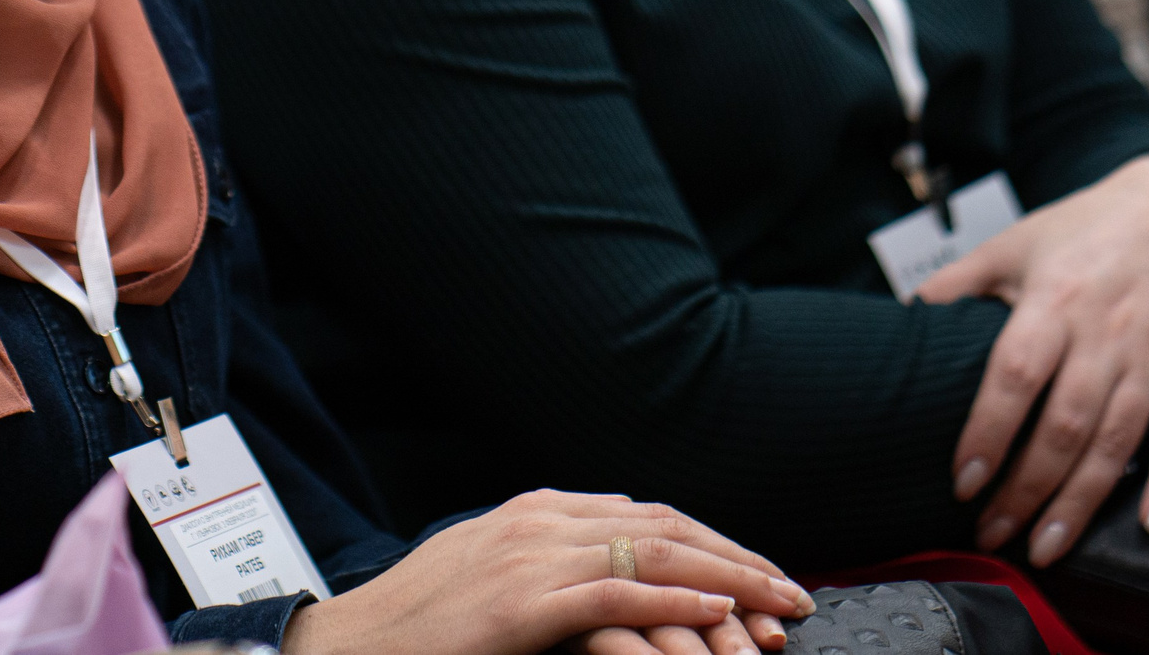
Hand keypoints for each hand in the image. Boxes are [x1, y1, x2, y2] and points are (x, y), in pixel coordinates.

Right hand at [275, 490, 813, 654]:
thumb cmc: (422, 618)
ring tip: (779, 608)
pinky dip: (677, 603)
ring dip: (731, 581)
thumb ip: (551, 556)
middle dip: (740, 559)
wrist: (354, 640)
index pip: (652, 515)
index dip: (716, 545)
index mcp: (539, 509)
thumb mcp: (493, 568)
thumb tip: (612, 559)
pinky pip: (619, 595)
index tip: (762, 576)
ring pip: (657, 556)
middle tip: (794, 594)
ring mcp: (534, 557)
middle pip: (668, 528)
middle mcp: (544, 520)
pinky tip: (718, 617)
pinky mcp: (525, 602)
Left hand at [917, 154, 1148, 565]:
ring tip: (1045, 546)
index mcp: (1054, 301)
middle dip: (1025, 488)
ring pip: (1117, 443)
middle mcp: (1105, 336)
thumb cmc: (1090, 227)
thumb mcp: (1016, 242)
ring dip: (1081, 502)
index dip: (988, 433)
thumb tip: (901, 315)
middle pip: (1063, 426)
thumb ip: (959, 282)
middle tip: (993, 534)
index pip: (1014, 377)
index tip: (963, 483)